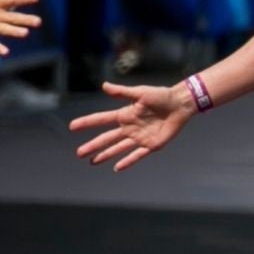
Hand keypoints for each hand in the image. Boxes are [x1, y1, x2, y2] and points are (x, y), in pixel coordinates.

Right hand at [71, 79, 194, 170]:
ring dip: (106, 155)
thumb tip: (104, 86)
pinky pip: (137, 155)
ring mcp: (139, 137)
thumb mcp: (140, 92)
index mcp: (125, 114)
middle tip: (79, 153)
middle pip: (107, 138)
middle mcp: (129, 127)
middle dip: (93, 145)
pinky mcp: (151, 145)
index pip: (102, 120)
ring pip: (118, 148)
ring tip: (92, 162)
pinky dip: (128, 161)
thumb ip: (122, 92)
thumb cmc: (161, 95)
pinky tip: (117, 167)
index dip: (87, 122)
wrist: (180, 104)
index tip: (72, 126)